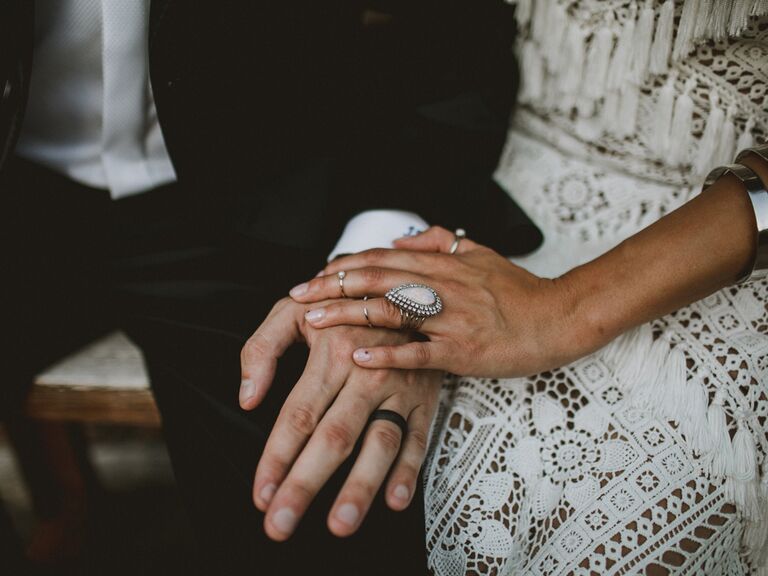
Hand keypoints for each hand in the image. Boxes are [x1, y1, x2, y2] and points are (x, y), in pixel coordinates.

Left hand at [240, 297, 441, 540]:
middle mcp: (367, 373)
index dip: (276, 457)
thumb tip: (248, 399)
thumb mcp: (292, 309)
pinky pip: (420, 438)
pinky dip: (409, 470)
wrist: (402, 288)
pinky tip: (394, 501)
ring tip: (339, 524)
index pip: (298, 415)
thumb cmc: (339, 304)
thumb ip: (261, 349)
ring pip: (380, 442)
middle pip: (333, 436)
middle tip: (280, 526)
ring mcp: (400, 387)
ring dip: (360, 486)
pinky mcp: (424, 398)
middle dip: (304, 484)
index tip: (260, 495)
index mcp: (333, 352)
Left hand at [288, 226, 591, 377]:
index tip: (314, 275)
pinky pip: (419, 351)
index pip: (382, 260)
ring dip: (348, 314)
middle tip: (297, 295)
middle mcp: (442, 287)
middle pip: (376, 280)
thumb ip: (441, 242)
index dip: (345, 266)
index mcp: (442, 265)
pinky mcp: (462, 350)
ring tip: (313, 321)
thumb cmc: (519, 290)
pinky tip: (359, 356)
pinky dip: (388, 353)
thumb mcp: (480, 254)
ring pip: (390, 311)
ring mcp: (450, 318)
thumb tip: (402, 237)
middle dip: (332, 286)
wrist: (558, 317)